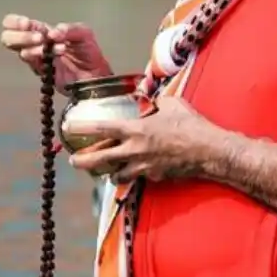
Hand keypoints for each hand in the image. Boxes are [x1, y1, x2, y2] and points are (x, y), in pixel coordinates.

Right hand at [0, 14, 112, 93]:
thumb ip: (69, 29)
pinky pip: (33, 64)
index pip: (13, 23)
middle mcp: (34, 43)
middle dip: (21, 36)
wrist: (95, 74)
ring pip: (21, 51)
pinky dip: (43, 57)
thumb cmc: (88, 51)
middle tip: (39, 38)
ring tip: (56, 47)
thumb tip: (53, 33)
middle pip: (8, 38)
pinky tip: (58, 54)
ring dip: (35, 47)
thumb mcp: (83, 33)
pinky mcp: (41, 71)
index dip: (14, 22)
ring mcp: (36, 58)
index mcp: (40, 29)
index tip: (27, 24)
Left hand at [66, 96, 223, 181]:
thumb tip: (150, 98)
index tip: (68, 127)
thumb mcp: (171, 104)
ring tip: (103, 170)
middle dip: (84, 161)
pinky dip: (131, 176)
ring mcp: (144, 167)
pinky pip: (137, 178)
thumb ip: (155, 102)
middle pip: (101, 159)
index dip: (82, 128)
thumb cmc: (191, 125)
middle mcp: (136, 150)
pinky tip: (132, 172)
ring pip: (116, 175)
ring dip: (108, 173)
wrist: (209, 151)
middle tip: (73, 161)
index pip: (102, 129)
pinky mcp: (154, 177)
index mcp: (137, 129)